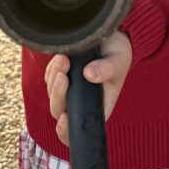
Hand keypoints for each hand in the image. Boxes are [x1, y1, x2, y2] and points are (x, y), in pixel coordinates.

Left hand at [44, 30, 133, 146]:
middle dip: (58, 94)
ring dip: (54, 77)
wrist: (113, 37)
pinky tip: (61, 58)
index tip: (64, 118)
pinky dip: (52, 69)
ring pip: (52, 93)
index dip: (67, 131)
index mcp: (97, 107)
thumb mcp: (118, 61)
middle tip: (63, 76)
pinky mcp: (61, 76)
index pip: (79, 129)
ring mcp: (69, 90)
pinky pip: (49, 78)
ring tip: (64, 59)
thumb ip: (106, 69)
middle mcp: (81, 102)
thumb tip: (89, 75)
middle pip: (59, 110)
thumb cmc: (118, 54)